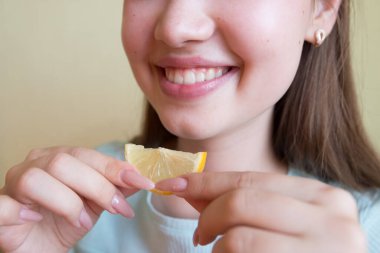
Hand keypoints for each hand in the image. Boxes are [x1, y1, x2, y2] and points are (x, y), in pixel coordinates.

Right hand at [0, 147, 153, 252]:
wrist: (40, 248)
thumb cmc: (65, 222)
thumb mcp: (96, 205)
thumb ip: (116, 189)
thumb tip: (141, 178)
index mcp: (58, 158)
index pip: (87, 155)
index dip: (115, 169)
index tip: (143, 182)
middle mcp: (34, 165)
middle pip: (64, 163)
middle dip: (97, 187)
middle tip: (117, 209)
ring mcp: (12, 186)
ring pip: (36, 179)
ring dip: (66, 203)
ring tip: (81, 222)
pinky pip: (3, 206)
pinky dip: (21, 213)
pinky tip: (36, 220)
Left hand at [156, 171, 366, 252]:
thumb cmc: (302, 251)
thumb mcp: (279, 222)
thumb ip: (239, 203)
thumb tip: (186, 185)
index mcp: (322, 196)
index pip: (250, 179)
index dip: (205, 181)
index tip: (173, 184)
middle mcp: (332, 218)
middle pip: (240, 201)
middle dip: (207, 215)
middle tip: (200, 233)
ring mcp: (325, 248)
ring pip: (237, 236)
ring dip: (218, 246)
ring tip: (222, 252)